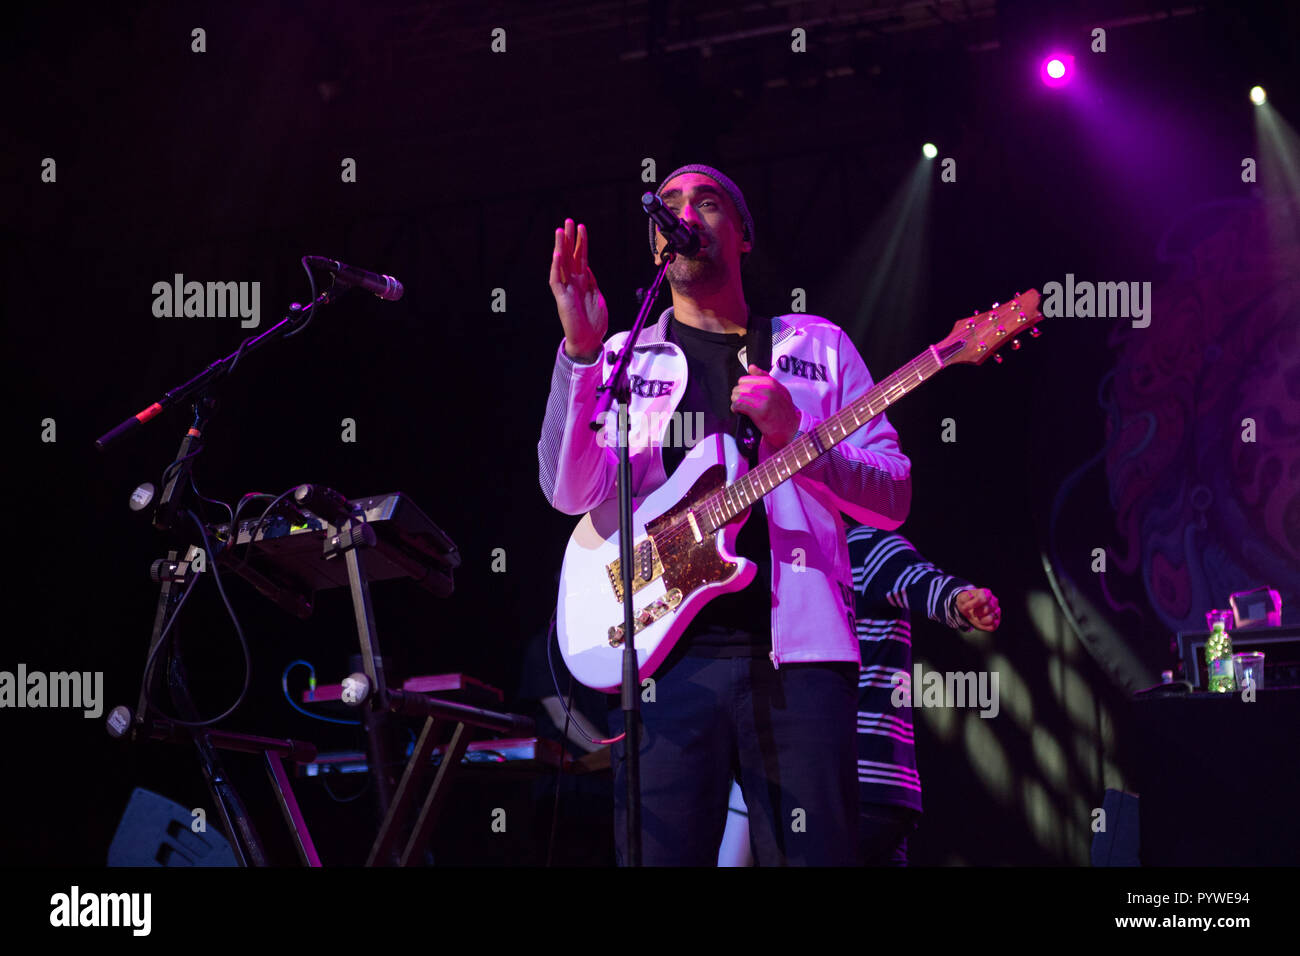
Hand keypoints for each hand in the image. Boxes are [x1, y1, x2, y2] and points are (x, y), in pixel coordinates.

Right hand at [549, 219, 607, 361]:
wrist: (589, 342)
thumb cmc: (595, 324)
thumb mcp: (598, 298)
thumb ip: (592, 283)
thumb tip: (588, 268)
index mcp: (583, 282)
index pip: (580, 258)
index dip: (581, 243)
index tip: (581, 228)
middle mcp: (573, 283)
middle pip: (570, 256)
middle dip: (570, 238)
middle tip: (568, 221)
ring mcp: (566, 289)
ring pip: (561, 264)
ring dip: (561, 247)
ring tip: (560, 230)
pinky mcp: (561, 298)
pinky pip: (556, 280)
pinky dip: (557, 267)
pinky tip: (558, 254)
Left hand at [731, 365, 799, 448]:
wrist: (791, 428)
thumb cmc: (784, 410)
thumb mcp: (779, 390)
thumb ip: (764, 377)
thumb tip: (751, 367)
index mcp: (771, 383)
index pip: (746, 379)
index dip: (742, 387)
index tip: (743, 393)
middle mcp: (768, 389)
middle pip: (741, 387)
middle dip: (737, 394)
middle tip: (739, 401)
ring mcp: (764, 400)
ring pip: (739, 395)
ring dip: (735, 401)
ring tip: (739, 406)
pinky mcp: (759, 412)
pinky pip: (739, 405)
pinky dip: (735, 408)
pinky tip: (738, 411)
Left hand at [956, 588, 1000, 631]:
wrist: (968, 609)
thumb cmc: (967, 602)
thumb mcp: (963, 598)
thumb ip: (966, 597)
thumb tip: (970, 596)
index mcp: (987, 593)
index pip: (983, 599)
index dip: (972, 604)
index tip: (966, 605)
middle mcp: (994, 602)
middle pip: (987, 610)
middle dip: (977, 612)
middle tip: (973, 611)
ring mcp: (996, 612)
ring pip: (990, 619)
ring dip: (980, 620)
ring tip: (977, 617)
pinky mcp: (996, 622)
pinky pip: (992, 627)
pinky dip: (983, 626)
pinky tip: (980, 621)